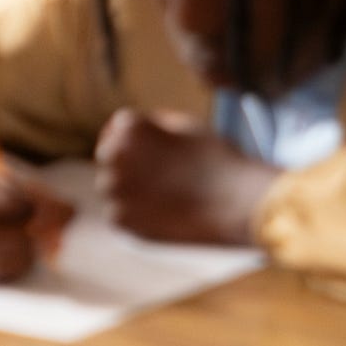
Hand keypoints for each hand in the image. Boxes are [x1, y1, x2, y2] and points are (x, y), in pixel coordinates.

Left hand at [95, 109, 277, 247]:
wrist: (235, 204)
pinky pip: (119, 212)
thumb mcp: (186, 125)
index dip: (139, 136)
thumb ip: (153, 124)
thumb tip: (134, 132)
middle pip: (109, 155)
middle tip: (160, 172)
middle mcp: (115, 157)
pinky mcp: (120, 221)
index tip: (155, 148)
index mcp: (131, 128)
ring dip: (129, 186)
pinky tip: (163, 209)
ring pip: (111, 185)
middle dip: (129, 160)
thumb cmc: (216, 159)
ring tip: (165, 191)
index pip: (118, 127)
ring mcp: (115, 191)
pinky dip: (135, 211)